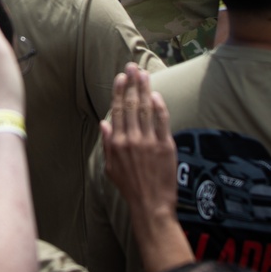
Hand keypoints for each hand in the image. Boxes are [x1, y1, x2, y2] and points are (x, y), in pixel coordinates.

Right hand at [101, 64, 177, 215]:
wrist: (151, 204)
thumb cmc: (129, 187)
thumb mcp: (110, 167)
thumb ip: (107, 143)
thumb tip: (104, 123)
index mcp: (117, 142)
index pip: (117, 110)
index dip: (118, 91)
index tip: (120, 76)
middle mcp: (132, 138)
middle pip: (131, 104)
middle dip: (131, 83)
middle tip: (132, 67)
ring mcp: (149, 141)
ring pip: (146, 108)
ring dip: (144, 89)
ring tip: (143, 74)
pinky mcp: (166, 146)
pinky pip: (162, 121)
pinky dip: (159, 106)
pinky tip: (156, 95)